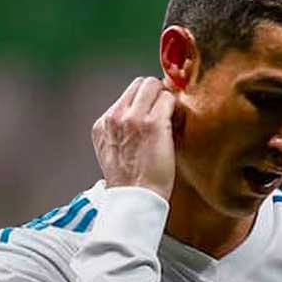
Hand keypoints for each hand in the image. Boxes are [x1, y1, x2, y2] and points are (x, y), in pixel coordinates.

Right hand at [92, 77, 178, 200]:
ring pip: (154, 85)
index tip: (155, 112)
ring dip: (166, 97)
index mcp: (102, 124)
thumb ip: (120, 132)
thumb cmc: (132, 182)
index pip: (127, 95)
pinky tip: (178, 122)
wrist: (136, 198)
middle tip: (167, 110)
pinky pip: (168, 98)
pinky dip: (176, 106)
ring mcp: (133, 118)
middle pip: (140, 83)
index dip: (145, 100)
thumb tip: (138, 119)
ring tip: (172, 117)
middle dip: (156, 93)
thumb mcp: (113, 152)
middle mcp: (115, 117)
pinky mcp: (153, 123)